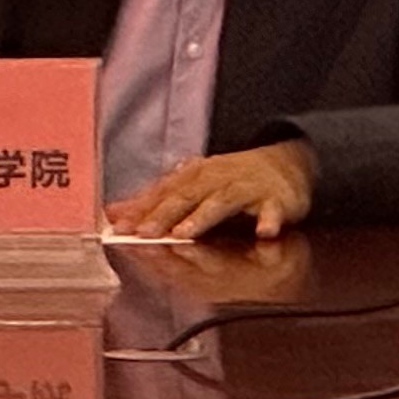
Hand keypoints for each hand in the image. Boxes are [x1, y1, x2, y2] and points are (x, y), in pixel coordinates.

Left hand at [109, 140, 315, 240]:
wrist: (286, 164)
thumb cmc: (230, 179)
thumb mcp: (192, 186)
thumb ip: (154, 201)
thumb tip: (111, 212)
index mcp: (194, 175)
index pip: (162, 193)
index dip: (140, 210)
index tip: (118, 227)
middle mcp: (217, 178)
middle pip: (186, 196)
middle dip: (162, 215)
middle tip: (143, 233)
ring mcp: (246, 187)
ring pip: (221, 202)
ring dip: (202, 217)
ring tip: (184, 232)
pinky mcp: (276, 200)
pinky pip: (273, 211)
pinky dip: (268, 221)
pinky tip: (264, 233)